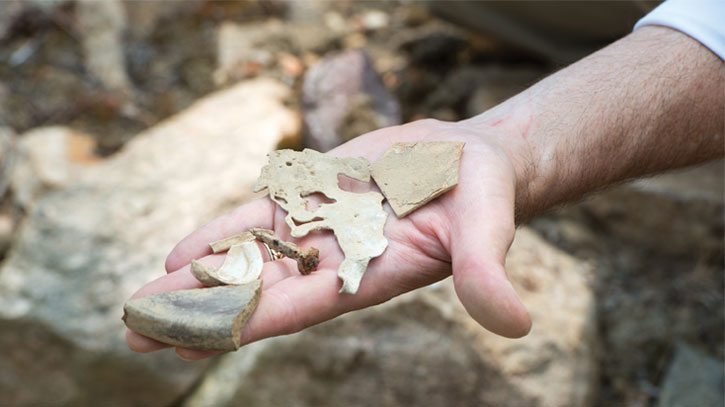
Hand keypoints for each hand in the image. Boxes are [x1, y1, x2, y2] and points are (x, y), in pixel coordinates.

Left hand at [125, 118, 531, 359]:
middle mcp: (333, 261)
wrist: (469, 161)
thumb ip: (486, 272)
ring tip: (139, 300)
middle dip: (198, 313)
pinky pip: (258, 218)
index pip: (297, 306)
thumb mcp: (487, 229)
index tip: (188, 339)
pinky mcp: (312, 195)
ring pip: (247, 258)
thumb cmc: (482, 196)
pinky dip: (220, 234)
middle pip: (255, 292)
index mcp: (367, 276)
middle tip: (135, 335)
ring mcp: (318, 229)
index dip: (243, 321)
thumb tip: (512, 323)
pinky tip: (181, 253)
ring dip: (195, 279)